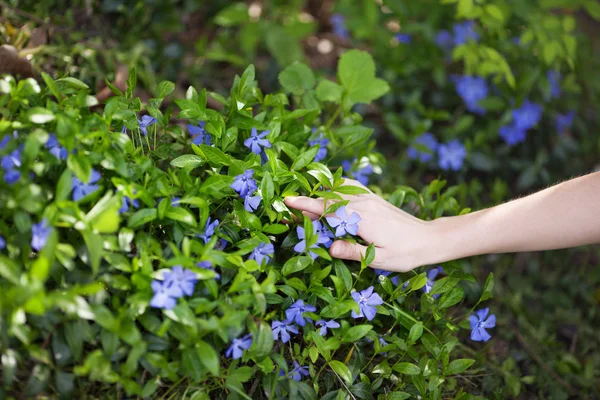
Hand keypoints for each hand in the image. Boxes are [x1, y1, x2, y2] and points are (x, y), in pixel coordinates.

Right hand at [284, 179, 435, 271]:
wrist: (430, 238)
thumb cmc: (406, 253)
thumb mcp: (380, 259)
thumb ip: (354, 253)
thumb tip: (330, 249)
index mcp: (362, 218)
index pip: (328, 208)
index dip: (306, 204)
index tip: (288, 200)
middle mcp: (363, 203)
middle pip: (329, 197)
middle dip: (309, 201)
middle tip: (293, 209)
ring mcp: (369, 198)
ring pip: (338, 190)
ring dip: (321, 194)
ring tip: (308, 203)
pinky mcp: (373, 198)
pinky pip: (350, 187)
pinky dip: (335, 188)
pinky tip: (330, 193)